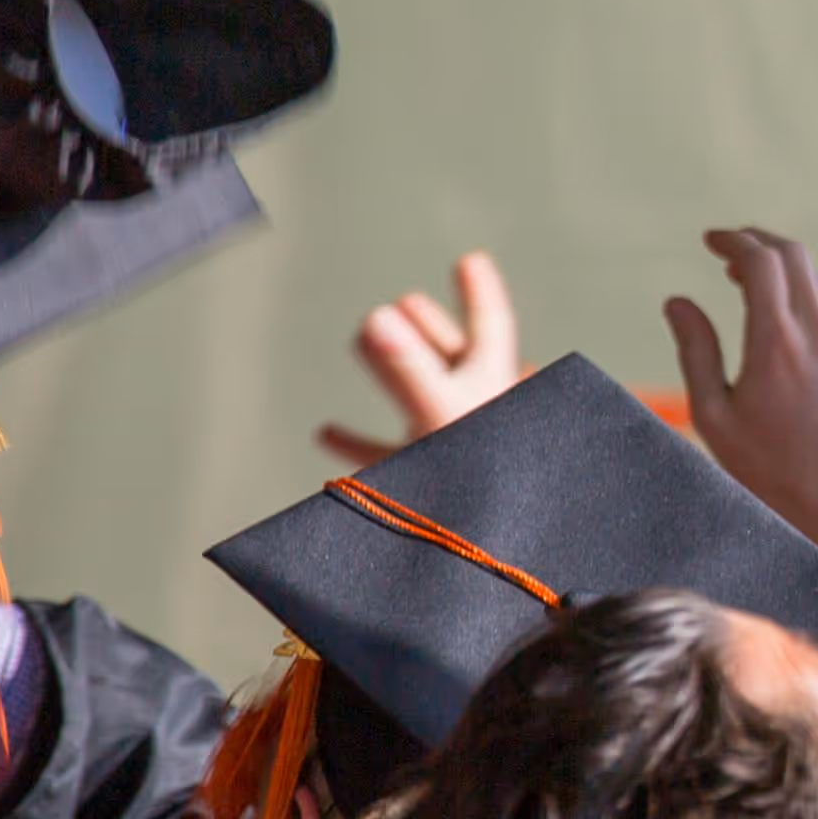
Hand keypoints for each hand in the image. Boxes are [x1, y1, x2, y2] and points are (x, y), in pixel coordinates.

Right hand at [318, 252, 524, 470]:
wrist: (490, 558)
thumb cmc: (484, 482)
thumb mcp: (441, 417)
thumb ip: (408, 369)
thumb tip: (378, 316)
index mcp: (491, 386)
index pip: (488, 325)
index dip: (478, 292)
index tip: (470, 260)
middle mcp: (475, 412)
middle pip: (452, 357)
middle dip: (430, 329)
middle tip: (411, 301)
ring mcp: (452, 447)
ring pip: (419, 399)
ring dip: (391, 371)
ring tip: (364, 342)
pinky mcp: (430, 486)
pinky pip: (388, 459)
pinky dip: (358, 442)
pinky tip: (326, 433)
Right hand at [666, 229, 817, 598]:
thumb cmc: (767, 469)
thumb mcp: (713, 416)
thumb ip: (695, 351)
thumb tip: (677, 301)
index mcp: (776, 345)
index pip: (760, 262)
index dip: (732, 241)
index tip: (709, 240)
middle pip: (795, 256)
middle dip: (759, 241)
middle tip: (728, 250)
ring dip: (784, 272)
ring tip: (748, 283)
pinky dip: (810, 299)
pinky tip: (787, 319)